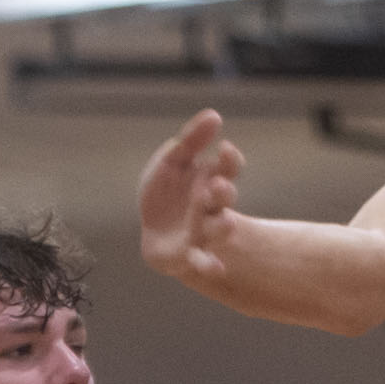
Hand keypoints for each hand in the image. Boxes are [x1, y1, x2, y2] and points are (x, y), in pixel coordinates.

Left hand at [139, 111, 243, 285]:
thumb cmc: (168, 190)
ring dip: (223, 226)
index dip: (229, 160)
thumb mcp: (173, 160)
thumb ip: (192, 140)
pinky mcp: (191, 253)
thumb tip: (215, 115)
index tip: (225, 149)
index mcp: (210, 179)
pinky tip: (216, 268)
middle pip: (224, 198)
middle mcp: (211, 206)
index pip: (228, 167)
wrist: (155, 228)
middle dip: (223, 192)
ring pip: (218, 228)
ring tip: (228, 223)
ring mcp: (203, 231)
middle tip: (218, 186)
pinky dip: (210, 265)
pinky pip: (203, 260)